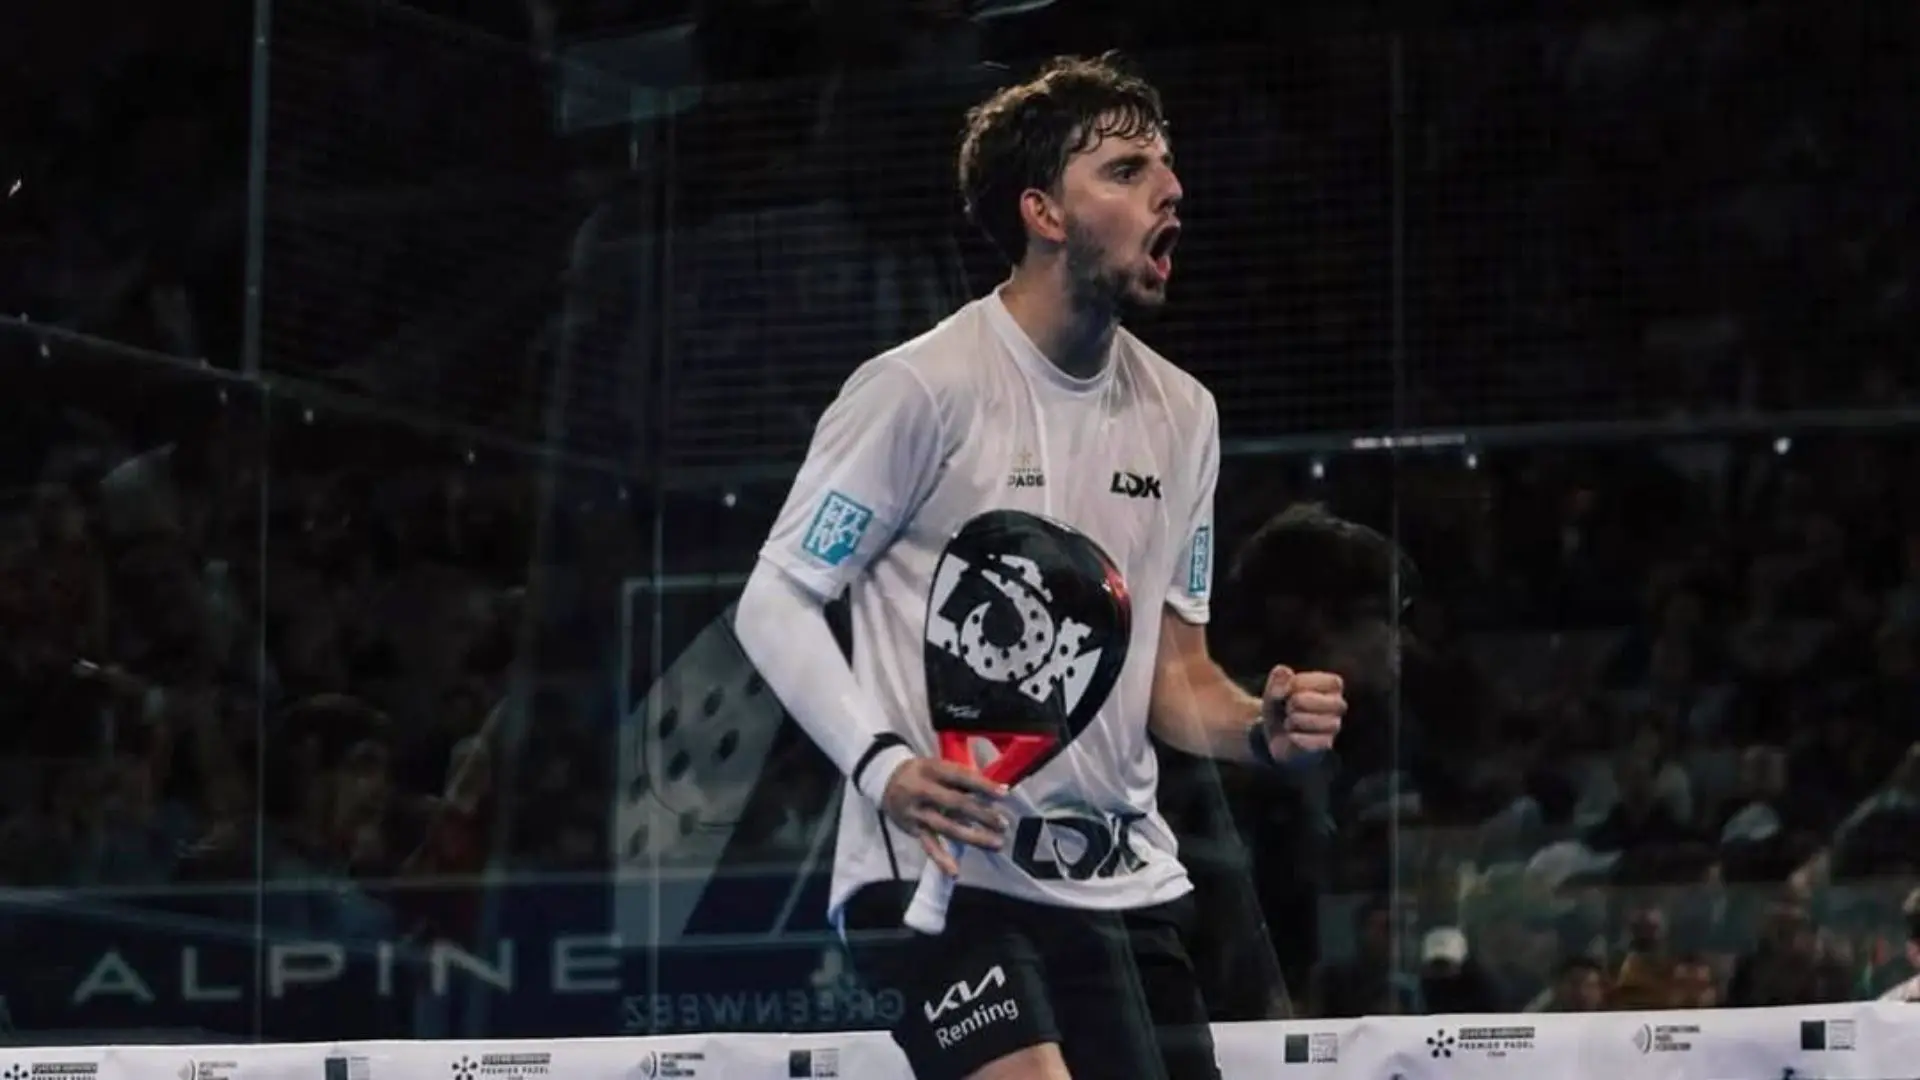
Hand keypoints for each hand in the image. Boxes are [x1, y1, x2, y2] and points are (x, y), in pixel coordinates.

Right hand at [880, 757, 1010, 875]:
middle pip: (956, 803)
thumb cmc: (921, 773)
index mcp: (932, 769)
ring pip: (947, 827)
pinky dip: (941, 860)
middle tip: (1003, 824)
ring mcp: (917, 812)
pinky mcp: (912, 829)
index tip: (1004, 794)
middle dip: (982, 814)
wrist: (884, 780)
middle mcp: (923, 790)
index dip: (982, 786)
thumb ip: (962, 779)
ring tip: (996, 844)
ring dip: (973, 837)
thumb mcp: (937, 766)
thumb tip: (996, 791)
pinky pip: (928, 845)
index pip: (961, 776)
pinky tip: (954, 872)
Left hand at [1260, 666, 1344, 763]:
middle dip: (1294, 703)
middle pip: (1313, 700)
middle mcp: (1338, 704)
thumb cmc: (1280, 707)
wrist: (1277, 737)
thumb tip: (1286, 677)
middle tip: (1289, 708)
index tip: (1289, 689)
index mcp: (1331, 685)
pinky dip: (1294, 737)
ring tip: (1290, 722)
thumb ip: (1278, 680)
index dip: (1299, 683)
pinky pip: (1311, 741)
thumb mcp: (1273, 690)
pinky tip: (1292, 735)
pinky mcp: (1326, 744)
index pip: (1323, 680)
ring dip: (1293, 721)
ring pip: (1313, 721)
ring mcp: (1334, 726)